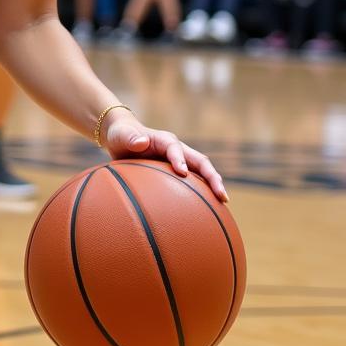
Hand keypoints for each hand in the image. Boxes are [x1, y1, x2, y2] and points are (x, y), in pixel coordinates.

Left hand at [102, 108, 227, 201]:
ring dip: (213, 186)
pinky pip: (193, 182)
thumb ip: (130, 137)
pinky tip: (207, 210)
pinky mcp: (177, 171)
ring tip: (223, 204)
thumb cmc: (122, 135)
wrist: (124, 137)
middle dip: (212, 177)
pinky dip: (202, 193)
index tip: (182, 173)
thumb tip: (141, 142)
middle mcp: (178, 149)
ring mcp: (181, 160)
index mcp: (165, 140)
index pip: (175, 148)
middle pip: (200, 162)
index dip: (180, 159)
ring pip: (201, 172)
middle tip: (221, 195)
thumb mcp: (122, 135)